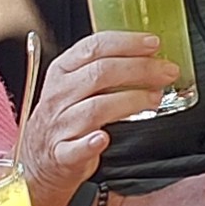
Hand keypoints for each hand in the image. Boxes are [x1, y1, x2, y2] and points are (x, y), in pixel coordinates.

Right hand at [19, 32, 179, 205]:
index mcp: (62, 71)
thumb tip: (148, 57)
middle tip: (167, 72)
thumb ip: (103, 69)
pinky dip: (91, 143)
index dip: (126, 43)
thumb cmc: (64, 118)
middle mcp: (59, 94)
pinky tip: (105, 138)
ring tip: (155, 99)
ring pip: (95, 107)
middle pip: (100, 74)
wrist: (37, 162)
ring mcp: (59, 124)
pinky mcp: (62, 154)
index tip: (153, 44)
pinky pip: (76, 147)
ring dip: (130, 101)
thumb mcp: (74, 85)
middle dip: (140, 69)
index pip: (94, 47)